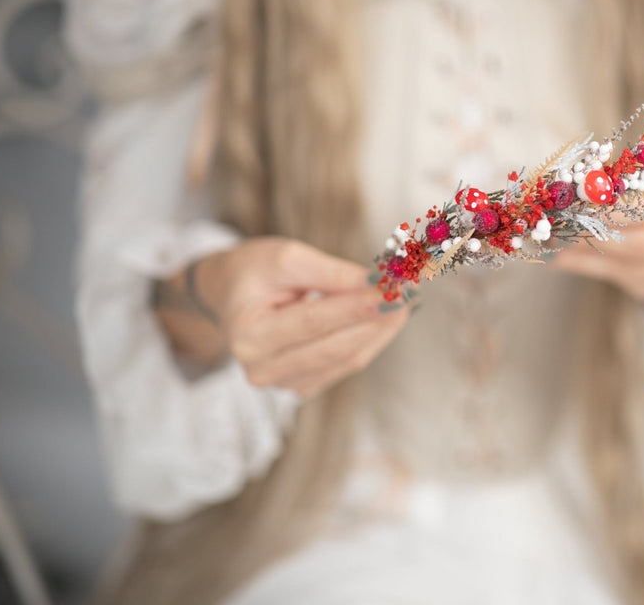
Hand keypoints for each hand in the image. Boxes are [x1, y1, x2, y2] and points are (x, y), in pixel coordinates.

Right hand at [194, 237, 408, 397]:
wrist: (231, 294)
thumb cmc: (256, 270)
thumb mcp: (286, 257)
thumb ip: (330, 273)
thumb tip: (377, 284)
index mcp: (248, 334)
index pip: (314, 321)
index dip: (358, 306)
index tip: (396, 288)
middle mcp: (261, 368)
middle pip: (336, 346)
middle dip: (379, 318)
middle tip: (411, 290)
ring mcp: (283, 383)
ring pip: (348, 359)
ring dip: (383, 329)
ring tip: (407, 298)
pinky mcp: (303, 386)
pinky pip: (347, 364)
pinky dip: (371, 339)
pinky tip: (388, 317)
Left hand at [552, 188, 643, 316]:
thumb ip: (626, 188)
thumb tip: (576, 189)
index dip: (618, 208)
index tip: (583, 203)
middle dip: (602, 237)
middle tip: (567, 229)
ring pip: (634, 269)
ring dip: (592, 258)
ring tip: (560, 245)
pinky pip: (628, 282)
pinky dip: (595, 270)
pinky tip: (570, 259)